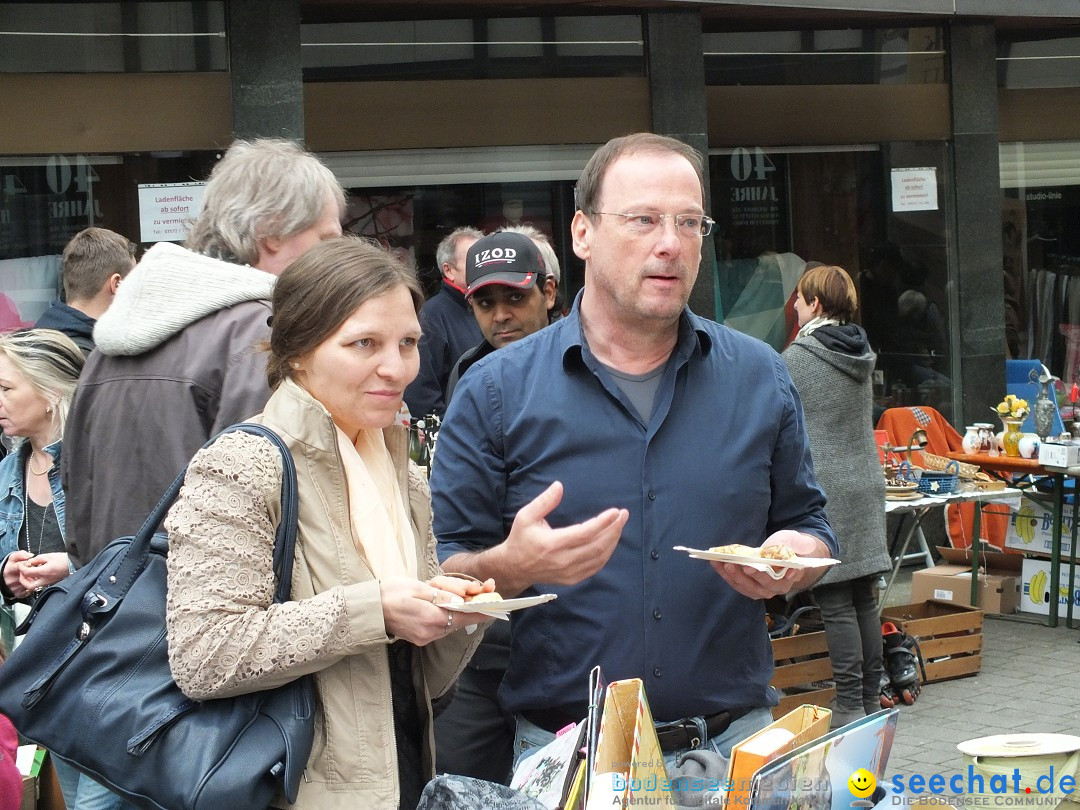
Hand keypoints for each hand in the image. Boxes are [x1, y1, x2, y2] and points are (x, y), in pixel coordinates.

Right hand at [2, 550, 32, 597]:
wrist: (7, 577)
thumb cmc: (12, 565)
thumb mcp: (14, 557)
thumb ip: (21, 554)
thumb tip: (30, 555)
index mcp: (9, 570)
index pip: (20, 566)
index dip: (28, 563)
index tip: (31, 563)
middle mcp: (10, 580)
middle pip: (26, 576)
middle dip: (33, 572)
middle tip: (35, 569)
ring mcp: (14, 588)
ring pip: (29, 583)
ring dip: (34, 579)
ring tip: (34, 575)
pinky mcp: (18, 593)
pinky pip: (29, 591)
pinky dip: (33, 586)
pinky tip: (33, 581)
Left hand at [18, 552, 69, 592]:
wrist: (73, 564)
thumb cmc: (63, 560)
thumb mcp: (49, 556)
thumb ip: (37, 559)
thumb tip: (29, 562)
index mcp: (44, 572)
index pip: (27, 573)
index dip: (21, 568)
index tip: (21, 564)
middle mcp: (45, 579)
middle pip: (28, 585)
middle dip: (22, 579)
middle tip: (22, 573)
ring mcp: (47, 583)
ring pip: (32, 587)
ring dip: (27, 581)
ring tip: (28, 574)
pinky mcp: (49, 583)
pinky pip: (38, 585)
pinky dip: (33, 581)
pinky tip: (35, 575)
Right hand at [380, 576, 491, 646]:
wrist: (368, 610)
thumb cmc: (391, 593)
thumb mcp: (418, 587)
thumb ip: (442, 595)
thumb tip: (463, 599)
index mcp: (431, 618)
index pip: (465, 615)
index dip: (483, 609)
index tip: (497, 603)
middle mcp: (431, 632)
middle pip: (461, 619)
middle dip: (474, 605)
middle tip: (486, 589)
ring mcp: (425, 638)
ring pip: (452, 622)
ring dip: (461, 609)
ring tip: (468, 593)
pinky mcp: (420, 638)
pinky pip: (442, 626)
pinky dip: (449, 615)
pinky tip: (450, 604)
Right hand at [496, 481, 628, 594]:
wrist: (515, 568)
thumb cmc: (521, 539)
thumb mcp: (526, 516)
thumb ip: (544, 501)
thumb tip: (559, 486)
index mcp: (552, 544)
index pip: (584, 533)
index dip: (602, 522)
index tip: (615, 511)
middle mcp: (563, 560)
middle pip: (597, 545)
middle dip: (614, 529)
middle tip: (623, 514)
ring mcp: (570, 572)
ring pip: (600, 557)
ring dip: (613, 540)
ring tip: (620, 524)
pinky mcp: (573, 579)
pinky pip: (596, 566)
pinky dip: (607, 553)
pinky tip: (611, 540)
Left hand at [709, 531, 828, 598]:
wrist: (786, 551)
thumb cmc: (792, 546)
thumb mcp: (798, 542)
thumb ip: (800, 547)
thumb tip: (792, 568)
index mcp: (787, 580)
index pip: (777, 581)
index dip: (765, 577)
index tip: (751, 568)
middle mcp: (773, 589)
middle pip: (759, 587)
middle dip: (746, 576)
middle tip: (737, 565)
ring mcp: (759, 589)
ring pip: (744, 587)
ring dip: (731, 576)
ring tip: (722, 563)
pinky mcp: (747, 585)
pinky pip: (735, 582)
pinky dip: (725, 573)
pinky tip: (716, 563)